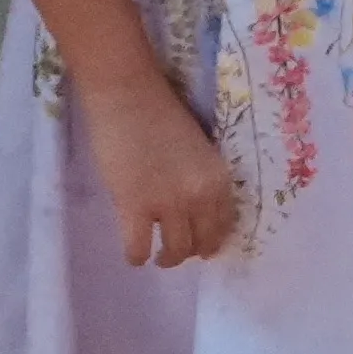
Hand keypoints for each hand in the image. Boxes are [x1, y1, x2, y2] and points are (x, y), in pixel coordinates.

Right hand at [84, 75, 248, 275]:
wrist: (127, 94)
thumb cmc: (161, 113)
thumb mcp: (198, 150)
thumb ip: (201, 180)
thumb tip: (195, 211)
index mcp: (220, 178)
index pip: (225, 225)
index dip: (212, 238)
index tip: (201, 242)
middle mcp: (200, 196)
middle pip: (202, 244)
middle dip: (191, 251)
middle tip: (177, 249)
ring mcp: (168, 204)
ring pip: (174, 253)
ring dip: (167, 259)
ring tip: (157, 256)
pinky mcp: (134, 207)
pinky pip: (138, 250)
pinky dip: (136, 257)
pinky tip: (134, 253)